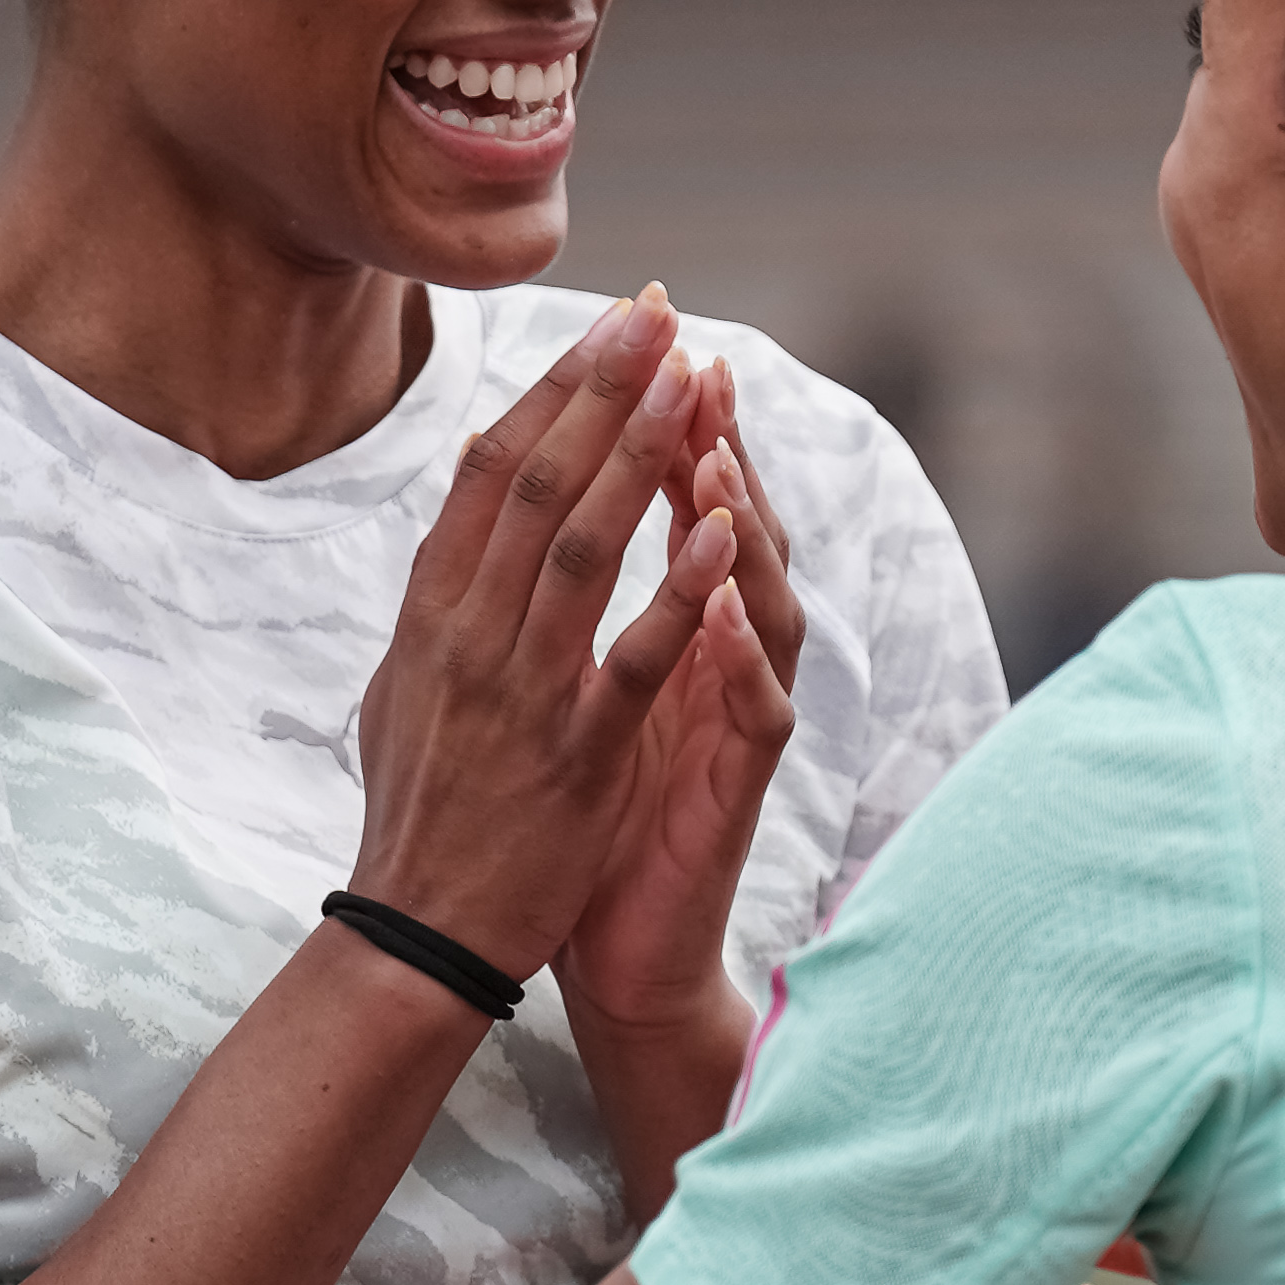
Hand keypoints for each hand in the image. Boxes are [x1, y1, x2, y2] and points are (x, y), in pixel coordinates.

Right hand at [351, 288, 740, 980]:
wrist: (418, 932)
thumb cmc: (422, 807)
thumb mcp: (401, 683)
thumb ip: (437, 596)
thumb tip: (459, 506)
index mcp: (430, 610)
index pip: (491, 469)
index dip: (554, 389)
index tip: (609, 328)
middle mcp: (469, 633)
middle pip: (537, 483)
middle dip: (602, 390)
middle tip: (656, 316)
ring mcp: (521, 689)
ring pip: (583, 546)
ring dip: (641, 455)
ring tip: (694, 382)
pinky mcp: (576, 751)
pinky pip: (634, 655)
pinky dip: (680, 587)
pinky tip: (721, 527)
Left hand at [557, 362, 804, 1039]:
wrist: (611, 946)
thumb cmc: (586, 815)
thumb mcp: (564, 687)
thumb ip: (566, 596)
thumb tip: (518, 495)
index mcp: (671, 626)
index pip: (677, 500)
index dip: (660, 419)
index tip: (639, 337)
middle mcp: (719, 656)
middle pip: (736, 526)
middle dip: (715, 441)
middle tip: (697, 362)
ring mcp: (736, 716)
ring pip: (765, 600)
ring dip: (740, 528)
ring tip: (715, 462)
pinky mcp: (740, 784)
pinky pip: (757, 706)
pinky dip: (742, 650)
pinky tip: (724, 603)